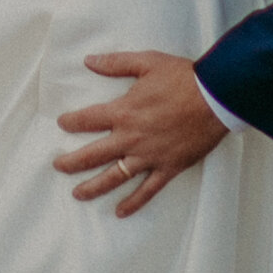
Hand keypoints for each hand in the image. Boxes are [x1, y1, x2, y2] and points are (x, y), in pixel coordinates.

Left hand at [54, 52, 228, 217]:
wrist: (214, 98)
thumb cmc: (182, 78)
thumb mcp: (146, 62)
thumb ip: (115, 63)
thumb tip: (89, 61)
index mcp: (123, 112)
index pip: (88, 120)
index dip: (71, 122)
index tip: (62, 124)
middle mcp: (131, 138)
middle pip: (93, 154)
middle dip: (72, 162)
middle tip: (58, 166)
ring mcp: (148, 156)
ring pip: (115, 177)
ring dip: (94, 187)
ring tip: (78, 194)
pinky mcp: (167, 168)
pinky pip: (147, 190)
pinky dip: (133, 203)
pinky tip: (120, 211)